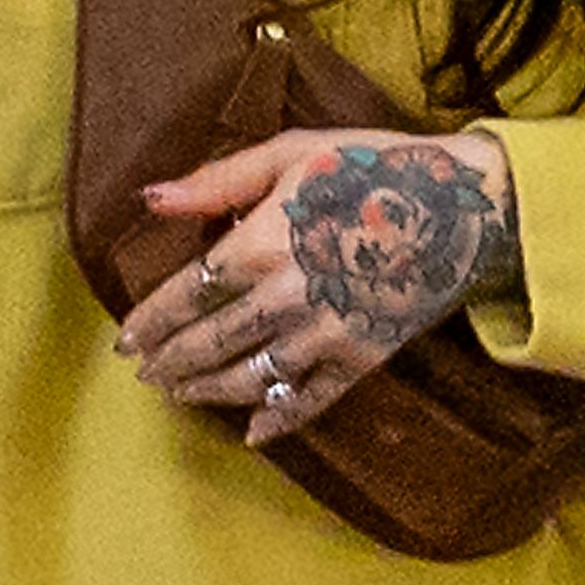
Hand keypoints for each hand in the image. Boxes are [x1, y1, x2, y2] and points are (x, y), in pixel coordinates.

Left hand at [119, 121, 518, 440]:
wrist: (460, 206)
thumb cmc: (370, 164)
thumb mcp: (293, 152)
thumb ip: (219, 181)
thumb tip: (150, 199)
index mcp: (262, 243)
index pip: (186, 293)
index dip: (150, 320)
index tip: (124, 340)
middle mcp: (283, 299)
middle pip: (209, 343)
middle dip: (170, 362)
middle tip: (143, 375)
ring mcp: (322, 337)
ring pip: (248, 379)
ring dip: (208, 392)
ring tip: (181, 395)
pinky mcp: (358, 360)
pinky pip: (308, 402)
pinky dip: (277, 421)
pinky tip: (253, 433)